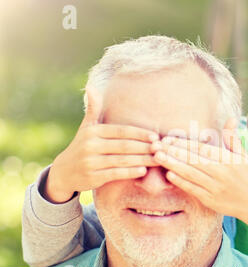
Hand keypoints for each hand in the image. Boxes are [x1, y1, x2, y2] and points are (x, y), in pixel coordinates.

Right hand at [43, 86, 159, 202]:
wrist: (64, 172)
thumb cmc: (82, 147)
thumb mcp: (86, 127)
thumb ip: (93, 109)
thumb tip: (91, 87)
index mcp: (93, 131)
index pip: (121, 131)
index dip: (139, 133)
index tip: (155, 136)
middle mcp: (90, 145)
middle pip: (124, 146)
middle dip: (145, 147)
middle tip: (161, 148)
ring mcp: (91, 162)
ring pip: (122, 160)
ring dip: (142, 160)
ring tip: (157, 159)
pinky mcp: (92, 177)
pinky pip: (115, 174)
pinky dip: (130, 172)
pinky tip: (143, 170)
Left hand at [151, 118, 247, 220]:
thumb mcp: (243, 156)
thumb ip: (232, 138)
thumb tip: (230, 119)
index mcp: (228, 160)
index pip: (202, 149)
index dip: (184, 144)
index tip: (169, 138)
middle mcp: (221, 173)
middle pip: (193, 160)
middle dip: (173, 152)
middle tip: (157, 145)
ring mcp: (215, 188)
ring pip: (190, 174)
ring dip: (173, 165)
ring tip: (158, 157)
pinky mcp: (211, 200)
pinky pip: (193, 189)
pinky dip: (181, 182)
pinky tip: (169, 174)